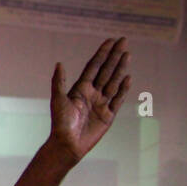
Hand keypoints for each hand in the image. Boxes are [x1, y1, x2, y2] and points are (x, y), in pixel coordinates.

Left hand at [49, 37, 130, 164]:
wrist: (67, 145)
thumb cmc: (60, 123)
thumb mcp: (58, 101)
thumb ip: (59, 82)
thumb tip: (59, 63)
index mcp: (80, 89)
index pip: (94, 67)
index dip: (102, 53)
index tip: (110, 40)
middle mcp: (92, 93)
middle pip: (106, 71)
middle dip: (115, 56)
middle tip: (124, 40)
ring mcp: (101, 103)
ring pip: (114, 82)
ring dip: (121, 68)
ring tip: (128, 54)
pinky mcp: (108, 115)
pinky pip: (118, 99)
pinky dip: (124, 88)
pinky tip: (129, 77)